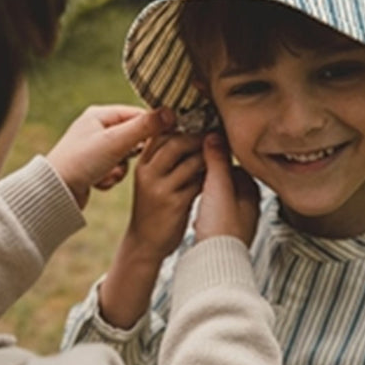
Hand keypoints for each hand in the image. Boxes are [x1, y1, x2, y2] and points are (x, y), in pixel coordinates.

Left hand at [47, 105, 170, 209]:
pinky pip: (115, 170)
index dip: (153, 127)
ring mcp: (94, 149)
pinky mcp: (93, 167)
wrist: (55, 192)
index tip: (167, 139)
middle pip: (133, 137)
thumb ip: (145, 127)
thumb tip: (171, 112)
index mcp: (99, 114)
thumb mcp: (116, 142)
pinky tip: (98, 182)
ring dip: (120, 168)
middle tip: (128, 159)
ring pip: (125, 157)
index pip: (138, 114)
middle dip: (133, 154)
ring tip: (106, 173)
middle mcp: (96, 128)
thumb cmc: (81, 162)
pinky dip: (111, 178)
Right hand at [126, 131, 206, 262]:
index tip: (201, 121)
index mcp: (143, 163)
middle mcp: (148, 173)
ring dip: (210, 157)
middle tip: (217, 136)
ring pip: (191, 161)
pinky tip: (219, 179)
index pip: (161, 132)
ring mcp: (160, 189)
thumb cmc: (154, 209)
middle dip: (200, 138)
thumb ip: (166, 158)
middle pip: (176, 142)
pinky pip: (198, 183)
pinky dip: (211, 178)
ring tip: (221, 156)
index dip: (183, 125)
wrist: (146, 243)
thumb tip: (191, 134)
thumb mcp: (152, 180)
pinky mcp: (174, 204)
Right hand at [192, 134, 259, 244]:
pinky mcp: (226, 234)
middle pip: (229, 181)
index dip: (218, 156)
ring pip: (222, 198)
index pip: (237, 164)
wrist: (215, 262)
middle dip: (213, 175)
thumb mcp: (218, 186)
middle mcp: (250, 207)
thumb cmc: (220, 227)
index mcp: (252, 192)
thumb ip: (217, 160)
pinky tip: (197, 214)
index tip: (204, 151)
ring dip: (208, 193)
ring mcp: (239, 222)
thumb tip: (215, 136)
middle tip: (197, 169)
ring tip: (195, 190)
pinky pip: (216, 214)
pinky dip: (206, 210)